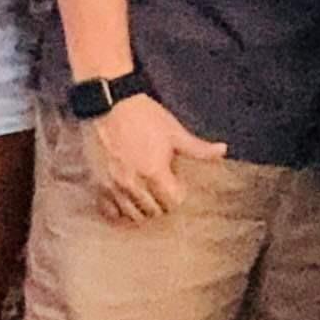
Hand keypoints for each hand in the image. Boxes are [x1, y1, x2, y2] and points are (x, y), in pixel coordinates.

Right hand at [83, 93, 225, 224]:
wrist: (108, 103)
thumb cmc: (143, 116)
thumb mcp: (174, 131)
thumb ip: (198, 148)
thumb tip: (223, 150)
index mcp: (154, 173)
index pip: (172, 203)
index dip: (178, 196)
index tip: (177, 186)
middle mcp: (132, 184)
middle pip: (153, 212)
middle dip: (161, 204)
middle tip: (162, 192)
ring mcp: (112, 186)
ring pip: (131, 215)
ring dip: (142, 210)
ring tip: (146, 197)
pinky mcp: (96, 184)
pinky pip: (108, 211)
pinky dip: (119, 210)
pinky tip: (125, 201)